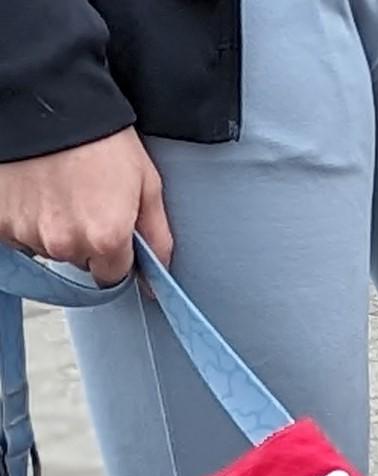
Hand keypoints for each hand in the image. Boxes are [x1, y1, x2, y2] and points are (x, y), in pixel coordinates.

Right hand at [0, 129, 171, 282]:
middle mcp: (65, 242)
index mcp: (105, 239)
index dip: (114, 253)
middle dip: (84, 238)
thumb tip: (159, 273)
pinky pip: (17, 231)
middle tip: (82, 197)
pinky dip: (25, 214)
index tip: (110, 230)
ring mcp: (27, 230)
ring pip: (47, 245)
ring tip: (57, 186)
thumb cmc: (98, 135)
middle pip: (78, 260)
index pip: (112, 275)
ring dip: (53, 225)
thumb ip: (156, 236)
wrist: (44, 96)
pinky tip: (34, 186)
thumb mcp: (146, 183)